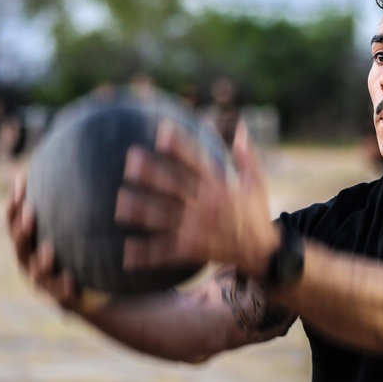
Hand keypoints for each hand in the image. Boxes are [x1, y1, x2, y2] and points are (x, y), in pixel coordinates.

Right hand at [5, 174, 80, 308]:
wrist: (112, 294)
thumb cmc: (91, 256)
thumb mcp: (85, 228)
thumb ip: (76, 203)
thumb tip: (80, 161)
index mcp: (33, 249)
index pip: (17, 224)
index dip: (15, 204)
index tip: (21, 179)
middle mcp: (35, 267)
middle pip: (21, 248)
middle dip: (22, 229)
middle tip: (30, 209)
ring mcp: (49, 287)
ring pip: (39, 275)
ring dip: (41, 261)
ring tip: (48, 248)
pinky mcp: (67, 304)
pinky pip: (64, 299)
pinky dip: (65, 288)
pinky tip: (73, 278)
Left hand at [117, 120, 277, 278]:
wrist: (262, 253)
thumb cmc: (256, 214)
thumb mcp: (257, 183)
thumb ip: (247, 156)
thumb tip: (240, 127)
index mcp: (219, 187)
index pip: (197, 161)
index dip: (180, 146)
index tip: (161, 131)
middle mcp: (205, 207)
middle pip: (174, 187)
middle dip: (152, 174)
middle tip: (131, 161)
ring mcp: (196, 230)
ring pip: (164, 218)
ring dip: (141, 211)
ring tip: (120, 202)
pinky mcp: (191, 251)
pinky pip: (165, 253)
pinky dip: (145, 254)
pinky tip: (126, 253)